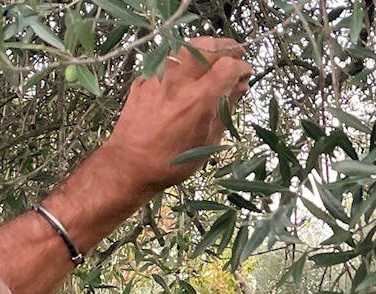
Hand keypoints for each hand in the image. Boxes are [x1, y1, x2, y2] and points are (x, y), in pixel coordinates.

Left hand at [101, 36, 253, 191]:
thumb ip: (225, 110)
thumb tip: (241, 87)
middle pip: (208, 47)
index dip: (242, 67)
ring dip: (205, 48)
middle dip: (227, 48)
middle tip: (235, 56)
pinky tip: (189, 71)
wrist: (129, 164)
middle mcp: (178, 83)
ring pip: (186, 47)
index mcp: (198, 100)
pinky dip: (185, 59)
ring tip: (214, 59)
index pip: (227, 67)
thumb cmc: (172, 161)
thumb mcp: (208, 141)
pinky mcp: (144, 79)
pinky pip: (169, 58)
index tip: (246, 73)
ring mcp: (158, 77)